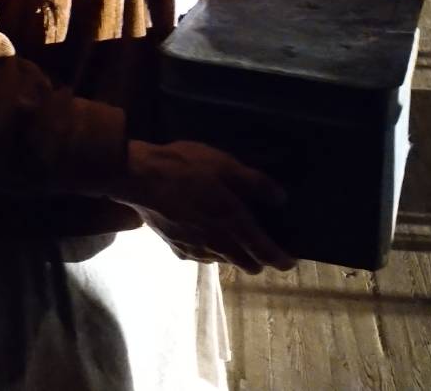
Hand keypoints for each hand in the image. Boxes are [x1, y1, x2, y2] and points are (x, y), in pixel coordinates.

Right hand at [107, 140, 295, 273]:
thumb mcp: (226, 165)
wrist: (141, 178)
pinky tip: (203, 235)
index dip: (280, 260)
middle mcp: (218, 244)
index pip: (265, 253)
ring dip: (233, 255)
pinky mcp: (177, 249)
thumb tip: (281, 199)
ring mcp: (196, 249)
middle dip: (258, 260)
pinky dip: (209, 250)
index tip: (289, 261)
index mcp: (235, 224)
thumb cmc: (187, 167)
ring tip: (232, 238)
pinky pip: (201, 256)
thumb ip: (255, 183)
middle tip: (261, 246)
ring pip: (224, 262)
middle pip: (247, 265)